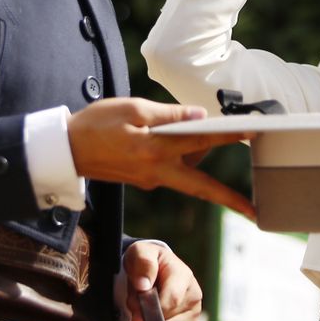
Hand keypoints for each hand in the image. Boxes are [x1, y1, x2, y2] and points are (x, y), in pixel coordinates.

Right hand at [68, 97, 254, 218]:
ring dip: (200, 156)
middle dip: (229, 200)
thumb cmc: (96, 124)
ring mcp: (151, 180)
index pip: (201, 140)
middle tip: (254, 212)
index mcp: (156, 149)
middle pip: (202, 186)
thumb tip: (199, 116)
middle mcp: (157, 171)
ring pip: (187, 173)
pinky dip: (182, 157)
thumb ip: (168, 115)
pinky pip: (172, 170)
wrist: (65, 150)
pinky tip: (180, 139)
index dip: (229, 136)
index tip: (253, 134)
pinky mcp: (145, 181)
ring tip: (205, 130)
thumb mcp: (132, 109)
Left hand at [124, 241, 201, 320]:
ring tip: (145, 313)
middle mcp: (194, 295)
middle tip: (135, 309)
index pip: (172, 300)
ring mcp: (194, 314)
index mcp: (184, 275)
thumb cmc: (146, 262)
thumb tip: (143, 285)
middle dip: (148, 319)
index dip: (152, 309)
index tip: (135, 309)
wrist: (152, 271)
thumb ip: (143, 264)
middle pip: (170, 319)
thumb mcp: (140, 253)